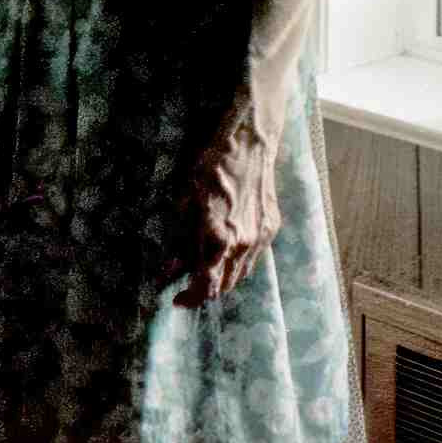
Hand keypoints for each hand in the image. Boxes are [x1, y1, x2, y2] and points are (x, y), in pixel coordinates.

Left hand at [164, 113, 282, 308]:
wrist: (248, 143)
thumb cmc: (209, 167)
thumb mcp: (184, 203)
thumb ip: (181, 241)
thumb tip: (169, 269)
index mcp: (218, 240)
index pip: (205, 287)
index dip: (190, 298)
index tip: (176, 298)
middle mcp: (242, 245)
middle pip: (224, 287)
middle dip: (204, 289)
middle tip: (187, 281)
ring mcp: (261, 238)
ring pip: (240, 275)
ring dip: (222, 278)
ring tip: (206, 267)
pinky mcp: (272, 228)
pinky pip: (254, 258)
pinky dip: (238, 262)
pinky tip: (227, 250)